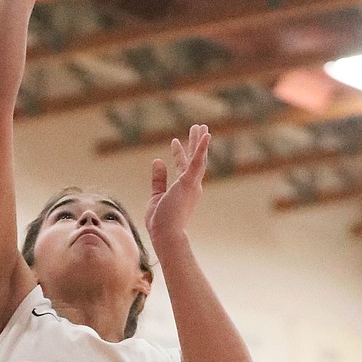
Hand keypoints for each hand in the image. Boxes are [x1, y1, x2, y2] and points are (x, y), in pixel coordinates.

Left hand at [146, 123, 209, 250]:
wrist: (165, 235)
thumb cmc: (161, 222)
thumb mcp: (156, 196)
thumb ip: (158, 179)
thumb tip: (157, 161)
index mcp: (184, 190)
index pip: (182, 168)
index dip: (179, 154)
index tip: (174, 142)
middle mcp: (192, 186)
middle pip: (195, 160)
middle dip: (195, 143)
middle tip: (198, 128)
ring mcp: (192, 184)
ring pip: (199, 158)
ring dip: (200, 141)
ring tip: (202, 126)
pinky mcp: (189, 183)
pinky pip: (197, 162)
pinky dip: (202, 148)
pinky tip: (205, 135)